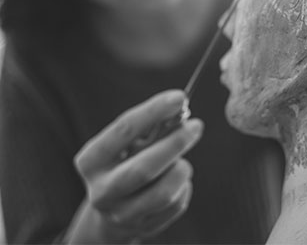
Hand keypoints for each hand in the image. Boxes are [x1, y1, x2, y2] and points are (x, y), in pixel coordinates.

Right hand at [73, 90, 202, 242]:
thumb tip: (179, 109)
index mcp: (91, 160)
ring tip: (181, 160)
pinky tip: (175, 180)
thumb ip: (152, 125)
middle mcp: (101, 190)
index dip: (154, 110)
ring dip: (181, 169)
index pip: (124, 129)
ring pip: (164, 192)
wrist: (112, 209)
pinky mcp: (143, 228)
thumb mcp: (129, 141)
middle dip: (175, 143)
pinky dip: (184, 186)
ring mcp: (121, 214)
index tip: (179, 97)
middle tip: (196, 126)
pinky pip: (176, 204)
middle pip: (144, 168)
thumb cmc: (124, 162)